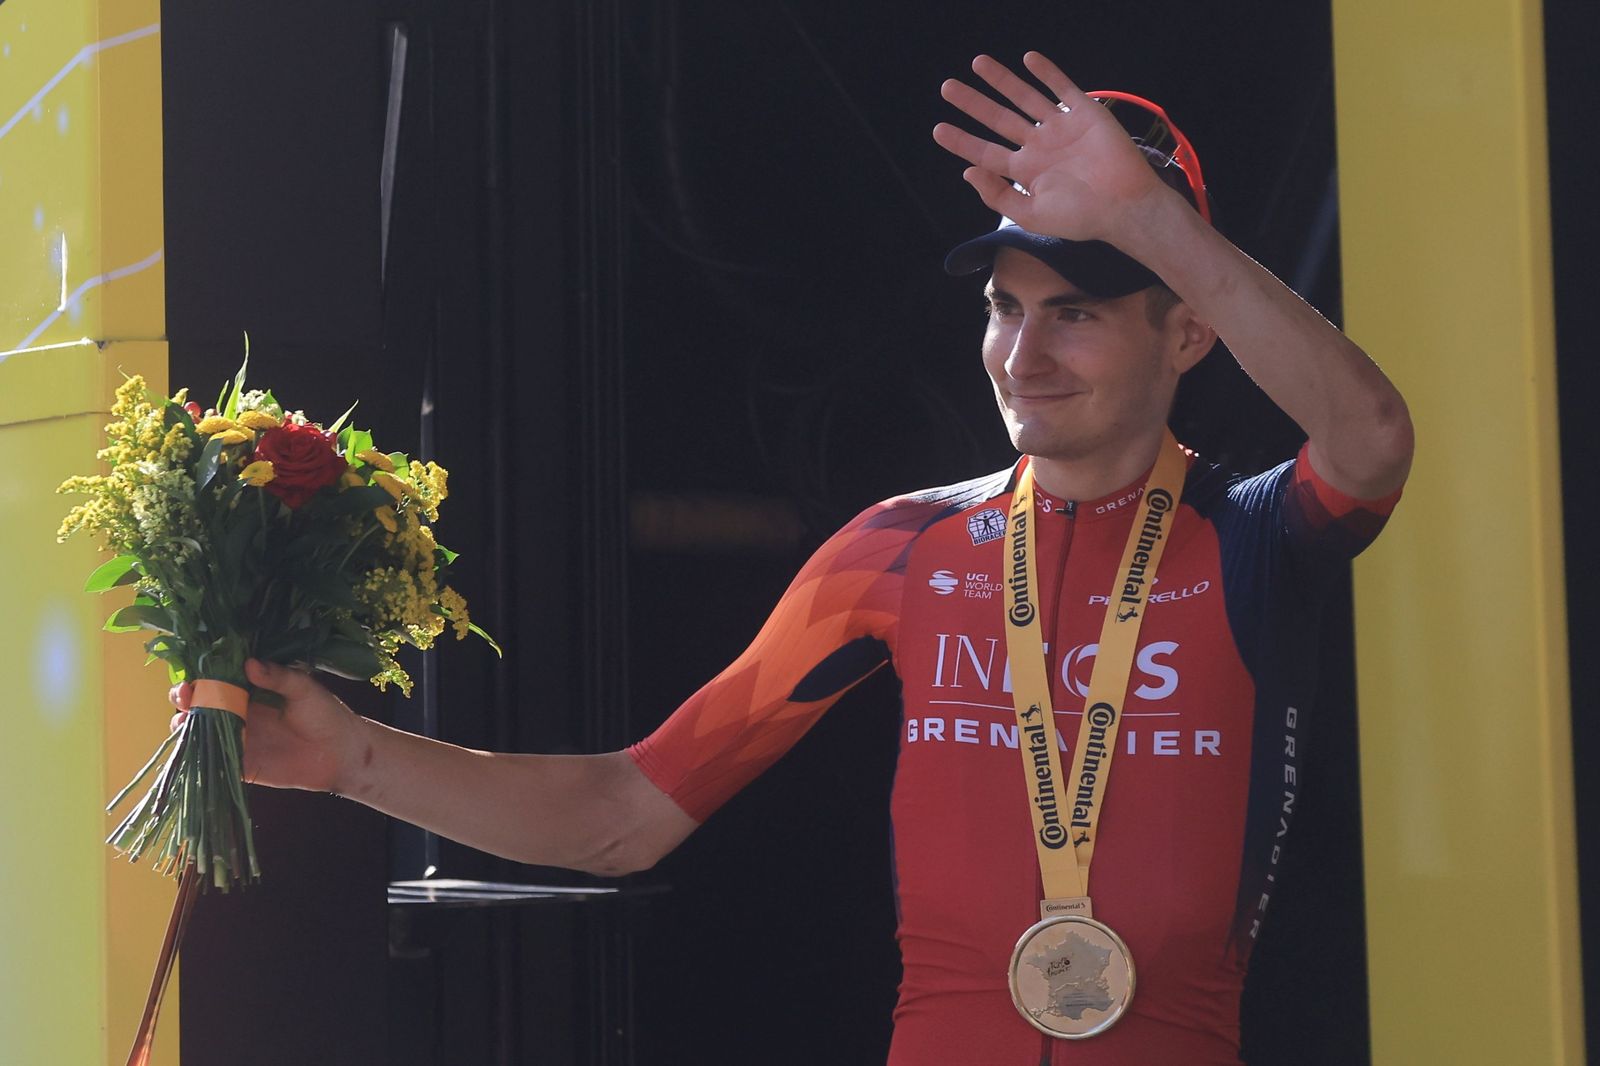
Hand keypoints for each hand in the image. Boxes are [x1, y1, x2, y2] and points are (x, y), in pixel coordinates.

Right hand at [168, 659, 366, 793]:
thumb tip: (250, 663)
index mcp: (250, 691)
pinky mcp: (241, 764)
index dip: (199, 677)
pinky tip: (190, 749)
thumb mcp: (303, 689)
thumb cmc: (325, 714)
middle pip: (199, 705)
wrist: (341, 752)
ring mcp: (237, 739)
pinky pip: (212, 761)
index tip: (192, 676)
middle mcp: (238, 713)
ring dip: (185, 727)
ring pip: (199, 732)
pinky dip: (197, 756)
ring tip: (184, 721)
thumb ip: (278, 677)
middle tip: (184, 697)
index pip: (215, 680)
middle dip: (184, 699)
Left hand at [932, 52, 1172, 243]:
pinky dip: (1046, 72)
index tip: (938, 129)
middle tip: (947, 87)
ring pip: (1024, 97)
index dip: (962, 141)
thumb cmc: (1081, 217)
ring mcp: (1060, 128)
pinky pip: (1062, 88)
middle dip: (973, 103)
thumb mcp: (1031, 215)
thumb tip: (968, 171)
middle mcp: (1039, 146)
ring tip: (976, 63)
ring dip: (1001, 80)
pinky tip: (1027, 59)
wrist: (1125, 206)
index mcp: (1025, 171)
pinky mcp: (1085, 113)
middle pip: (998, 119)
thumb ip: (998, 196)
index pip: (986, 152)